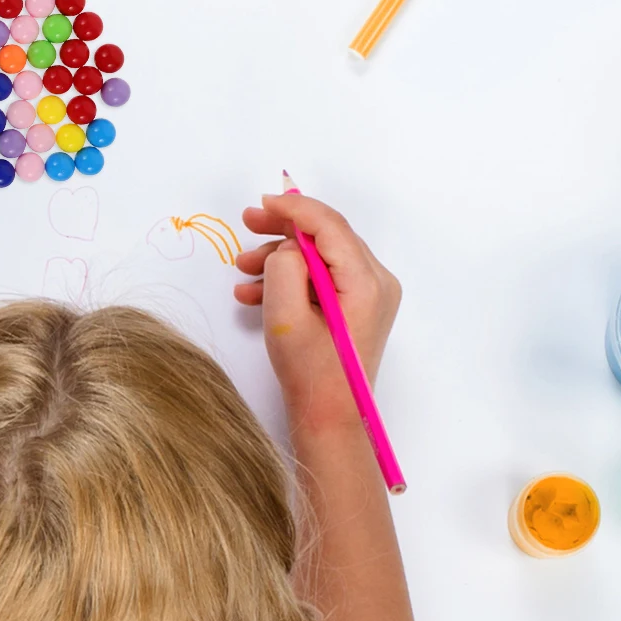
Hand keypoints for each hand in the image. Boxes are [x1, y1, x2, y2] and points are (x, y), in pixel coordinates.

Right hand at [233, 192, 401, 434]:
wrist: (331, 417)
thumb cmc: (310, 373)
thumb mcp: (285, 317)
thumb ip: (284, 268)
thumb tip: (287, 248)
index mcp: (366, 283)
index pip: (329, 226)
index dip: (294, 208)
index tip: (261, 203)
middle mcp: (377, 282)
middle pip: (327, 236)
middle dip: (284, 229)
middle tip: (247, 224)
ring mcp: (371, 294)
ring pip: (321, 256)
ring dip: (281, 257)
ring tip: (243, 270)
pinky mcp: (359, 306)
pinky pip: (323, 277)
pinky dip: (291, 278)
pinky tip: (255, 292)